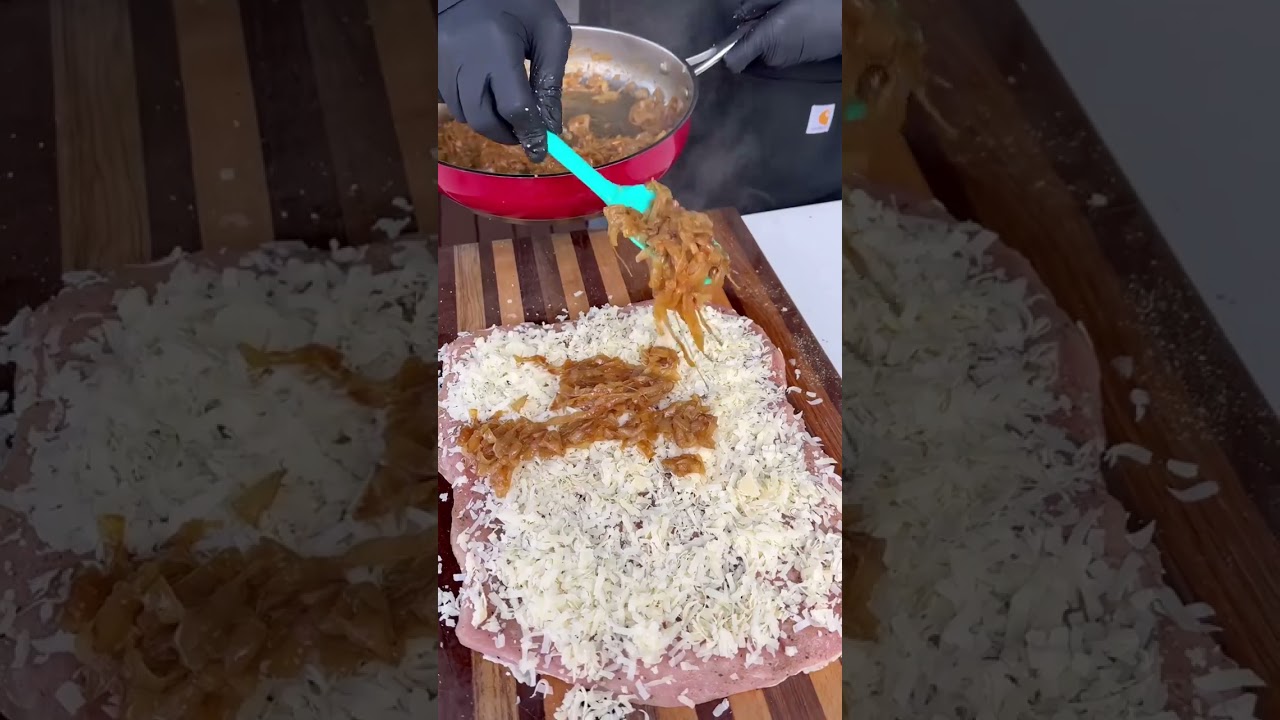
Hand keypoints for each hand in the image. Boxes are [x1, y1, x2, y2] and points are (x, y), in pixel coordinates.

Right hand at [438, 0, 570, 162]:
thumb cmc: (520, 3)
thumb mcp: (549, 31)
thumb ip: (552, 80)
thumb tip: (550, 127)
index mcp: (497, 45)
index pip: (514, 107)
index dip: (530, 133)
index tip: (541, 149)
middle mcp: (462, 57)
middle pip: (483, 119)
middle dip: (507, 134)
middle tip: (524, 133)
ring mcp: (441, 61)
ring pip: (464, 114)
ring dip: (488, 121)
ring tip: (506, 109)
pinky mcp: (431, 64)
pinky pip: (449, 101)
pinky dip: (470, 106)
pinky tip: (483, 90)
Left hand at [723, 0, 840, 72]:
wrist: (853, 20)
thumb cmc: (819, 3)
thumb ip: (757, 5)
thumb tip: (741, 15)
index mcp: (768, 39)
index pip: (733, 62)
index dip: (726, 51)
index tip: (730, 38)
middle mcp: (773, 57)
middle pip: (746, 51)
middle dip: (750, 34)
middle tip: (767, 14)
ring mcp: (785, 62)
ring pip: (761, 51)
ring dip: (764, 36)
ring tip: (783, 17)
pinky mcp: (795, 61)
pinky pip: (775, 51)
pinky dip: (777, 40)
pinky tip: (793, 25)